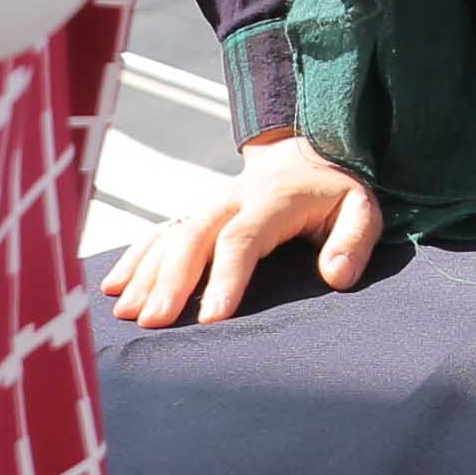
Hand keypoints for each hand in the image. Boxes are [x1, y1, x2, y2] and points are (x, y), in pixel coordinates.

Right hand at [105, 132, 381, 324]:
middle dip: (171, 280)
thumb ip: (353, 241)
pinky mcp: (194, 212)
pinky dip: (135, 258)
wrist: (308, 152)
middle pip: (194, 236)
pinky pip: (158, 233)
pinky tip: (113, 288)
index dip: (225, 277)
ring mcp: (207, 203)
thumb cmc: (336, 192)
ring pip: (170, 235)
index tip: (212, 318)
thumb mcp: (362, 208)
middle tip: (154, 322)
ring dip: (146, 273)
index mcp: (272, 200)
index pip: (242, 239)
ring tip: (128, 313)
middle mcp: (231, 198)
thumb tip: (337, 276)